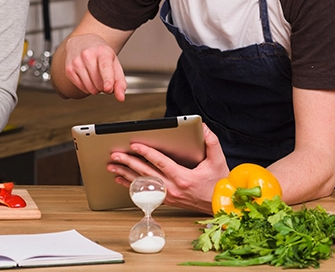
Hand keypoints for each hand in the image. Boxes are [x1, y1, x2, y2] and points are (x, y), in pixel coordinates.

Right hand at [59, 34, 126, 99]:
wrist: (82, 42)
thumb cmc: (100, 54)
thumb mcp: (114, 63)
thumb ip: (120, 82)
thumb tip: (120, 98)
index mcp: (102, 51)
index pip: (105, 67)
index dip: (108, 79)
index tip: (108, 88)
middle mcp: (87, 55)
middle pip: (99, 83)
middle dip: (104, 87)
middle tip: (105, 78)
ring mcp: (76, 62)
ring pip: (90, 88)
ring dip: (96, 89)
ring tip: (96, 78)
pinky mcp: (69, 69)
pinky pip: (82, 88)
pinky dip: (88, 88)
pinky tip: (88, 78)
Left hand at [107, 124, 229, 213]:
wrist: (222, 205)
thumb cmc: (218, 184)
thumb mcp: (218, 161)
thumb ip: (211, 142)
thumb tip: (203, 128)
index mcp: (183, 177)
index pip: (160, 162)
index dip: (146, 152)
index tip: (134, 144)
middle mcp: (172, 188)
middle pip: (145, 172)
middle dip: (128, 162)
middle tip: (115, 154)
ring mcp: (167, 196)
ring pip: (142, 183)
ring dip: (125, 174)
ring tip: (112, 166)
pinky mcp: (166, 200)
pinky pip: (145, 192)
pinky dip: (131, 185)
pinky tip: (121, 179)